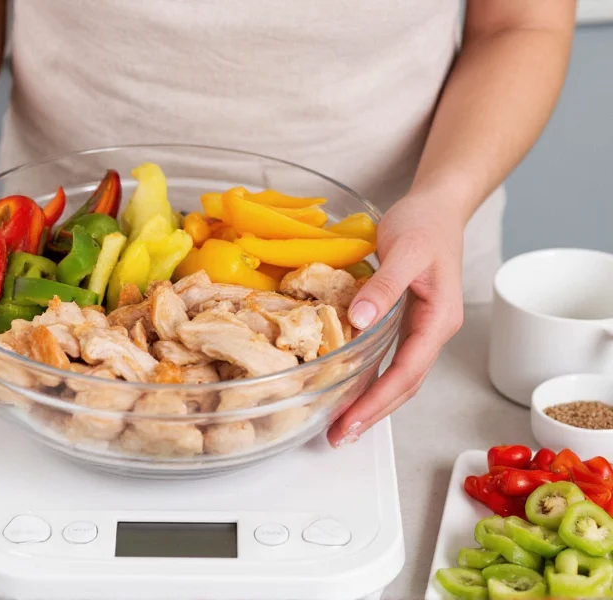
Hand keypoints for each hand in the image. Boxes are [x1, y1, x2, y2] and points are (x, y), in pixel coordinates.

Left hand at [326, 196, 465, 446]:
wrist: (438, 205)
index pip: (407, 373)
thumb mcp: (403, 249)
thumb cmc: (424, 224)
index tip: (350, 423)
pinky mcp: (408, 319)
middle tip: (339, 437)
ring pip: (399, 376)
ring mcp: (422, 327)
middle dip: (373, 414)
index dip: (377, 402)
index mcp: (438, 319)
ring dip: (372, 402)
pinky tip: (352, 387)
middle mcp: (433, 330)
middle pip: (405, 385)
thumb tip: (360, 322)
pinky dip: (372, 377)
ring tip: (343, 424)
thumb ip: (383, 286)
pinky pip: (390, 358)